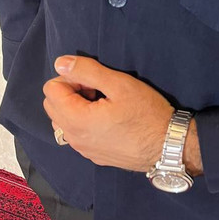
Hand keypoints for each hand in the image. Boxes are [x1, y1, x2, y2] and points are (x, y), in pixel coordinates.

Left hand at [42, 55, 201, 174]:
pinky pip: (76, 134)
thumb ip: (87, 71)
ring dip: (76, 107)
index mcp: (77, 120)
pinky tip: (109, 119)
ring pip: (62, 121)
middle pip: (52, 106)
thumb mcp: (120, 84)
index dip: (71, 78)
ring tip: (103, 104)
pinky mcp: (94, 155)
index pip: (51, 89)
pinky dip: (84, 122)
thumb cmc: (147, 114)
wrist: (167, 146)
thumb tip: (61, 63)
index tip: (94, 82)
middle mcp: (74, 138)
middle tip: (98, 90)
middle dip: (70, 92)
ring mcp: (83, 149)